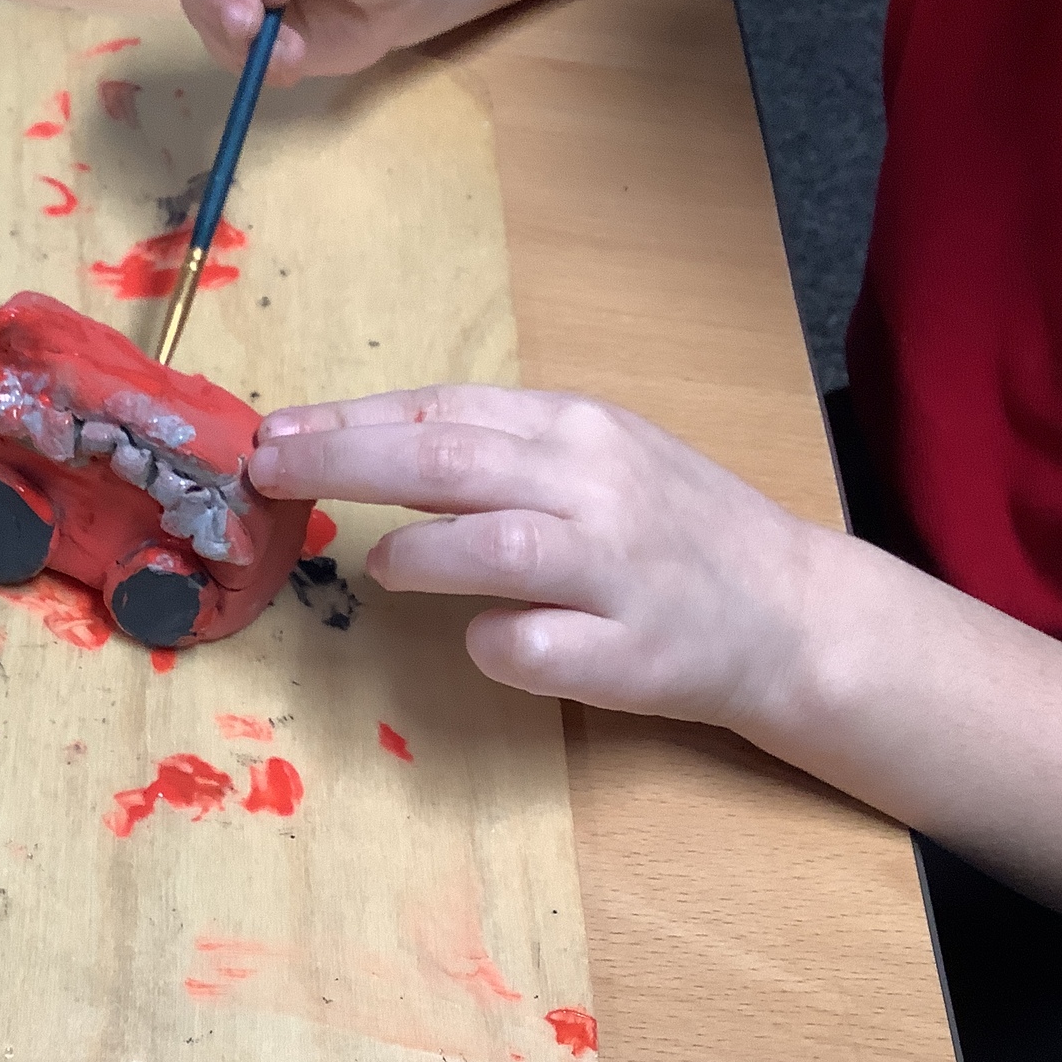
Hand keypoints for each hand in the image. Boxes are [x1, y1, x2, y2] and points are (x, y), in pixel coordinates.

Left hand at [249, 385, 823, 730]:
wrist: (791, 611)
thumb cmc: (669, 530)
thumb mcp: (590, 458)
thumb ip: (491, 450)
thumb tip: (360, 446)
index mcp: (577, 427)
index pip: (443, 408)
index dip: (348, 420)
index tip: (274, 433)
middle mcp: (595, 485)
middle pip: (447, 460)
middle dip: (343, 461)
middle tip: (270, 472)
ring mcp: (616, 569)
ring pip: (493, 543)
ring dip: (419, 553)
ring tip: (385, 566)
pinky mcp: (630, 653)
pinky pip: (532, 647)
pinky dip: (493, 643)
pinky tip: (489, 639)